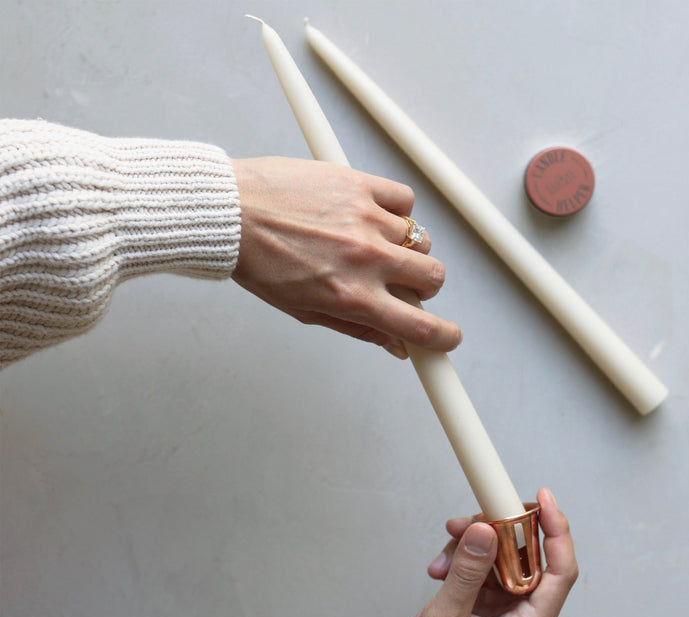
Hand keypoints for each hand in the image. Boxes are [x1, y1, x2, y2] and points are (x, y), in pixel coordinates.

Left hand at [231, 157, 461, 357]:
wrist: (229, 213)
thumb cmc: (259, 264)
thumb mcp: (305, 311)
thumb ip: (358, 329)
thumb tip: (397, 347)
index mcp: (353, 299)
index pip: (421, 327)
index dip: (444, 337)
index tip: (448, 337)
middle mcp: (367, 260)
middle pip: (433, 278)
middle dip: (424, 286)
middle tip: (401, 281)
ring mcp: (368, 220)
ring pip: (421, 239)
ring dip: (405, 247)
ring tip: (369, 241)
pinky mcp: (361, 185)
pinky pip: (405, 199)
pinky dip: (395, 209)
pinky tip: (370, 213)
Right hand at [371, 488, 577, 616]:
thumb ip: (467, 573)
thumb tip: (486, 530)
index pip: (560, 573)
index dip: (557, 532)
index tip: (543, 499)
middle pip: (527, 561)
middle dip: (498, 534)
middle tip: (469, 521)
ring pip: (501, 564)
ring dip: (474, 550)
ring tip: (444, 551)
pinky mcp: (485, 615)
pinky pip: (483, 576)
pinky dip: (463, 565)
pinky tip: (440, 568)